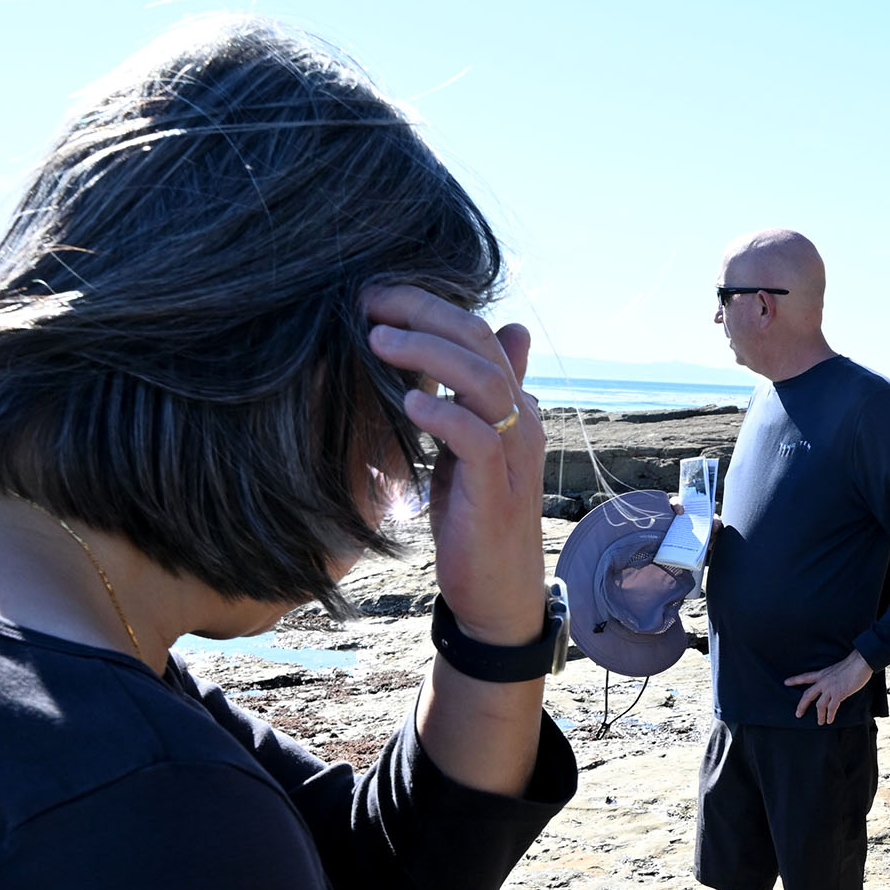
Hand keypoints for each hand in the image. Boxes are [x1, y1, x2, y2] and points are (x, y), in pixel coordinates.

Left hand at [367, 286, 547, 648]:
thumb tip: (485, 343)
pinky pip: (478, 439)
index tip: (375, 296)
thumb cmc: (476, 518)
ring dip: (428, 354)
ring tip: (378, 341)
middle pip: (480, 342)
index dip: (427, 305)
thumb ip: (471, 398)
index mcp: (512, 404)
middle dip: (422, 314)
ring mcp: (514, 457)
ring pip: (483, 381)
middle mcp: (522, 421)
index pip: (477, 332)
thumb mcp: (470, 448)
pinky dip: (443, 414)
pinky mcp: (497, 494)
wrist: (497, 593)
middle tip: (367, 302)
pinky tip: (408, 401)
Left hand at [784, 651, 873, 724]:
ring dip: (819, 715)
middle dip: (802, 705)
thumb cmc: (852, 665)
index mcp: (822, 674)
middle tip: (798, 714)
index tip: (786, 682)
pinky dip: (830, 715)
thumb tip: (834, 684)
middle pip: (808, 695)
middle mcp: (823, 681)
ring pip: (819, 705)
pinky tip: (829, 720)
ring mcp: (830, 688)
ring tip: (820, 722)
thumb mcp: (837, 669)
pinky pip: (831, 708)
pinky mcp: (839, 694)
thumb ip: (832, 678)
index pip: (805, 677)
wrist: (860, 662)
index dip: (795, 680)